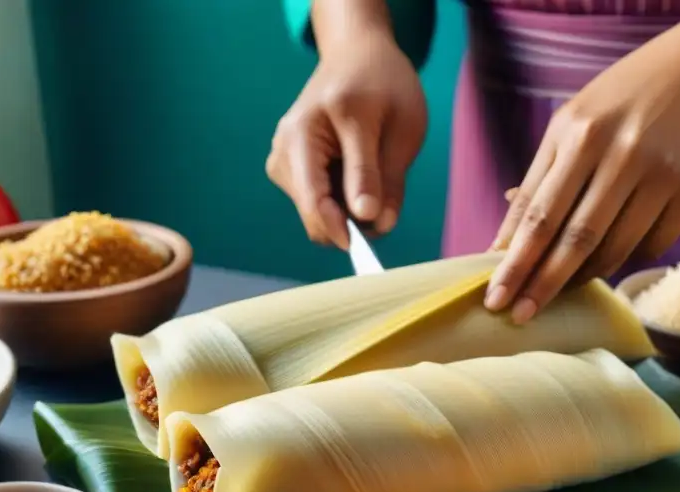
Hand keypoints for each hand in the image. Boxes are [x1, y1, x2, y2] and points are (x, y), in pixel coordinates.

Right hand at [267, 32, 425, 247]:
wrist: (356, 55)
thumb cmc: (382, 85)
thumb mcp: (397, 127)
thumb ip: (384, 177)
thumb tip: (374, 224)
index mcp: (309, 131)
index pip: (315, 199)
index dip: (340, 231)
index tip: (366, 248)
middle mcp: (285, 147)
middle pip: (313, 214)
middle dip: (350, 223)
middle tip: (386, 207)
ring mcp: (282, 158)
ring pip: (315, 214)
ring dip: (347, 213)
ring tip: (373, 177)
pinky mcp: (287, 168)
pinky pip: (317, 204)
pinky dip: (340, 203)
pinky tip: (355, 176)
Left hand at [486, 2, 679, 322]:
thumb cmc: (624, 99)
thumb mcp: (574, 122)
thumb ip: (540, 177)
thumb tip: (504, 241)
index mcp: (580, 135)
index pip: (538, 214)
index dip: (514, 262)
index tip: (494, 297)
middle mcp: (620, 154)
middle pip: (574, 240)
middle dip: (541, 284)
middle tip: (518, 315)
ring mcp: (660, 173)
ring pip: (614, 249)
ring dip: (582, 277)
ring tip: (562, 288)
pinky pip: (651, 245)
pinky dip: (625, 259)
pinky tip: (610, 258)